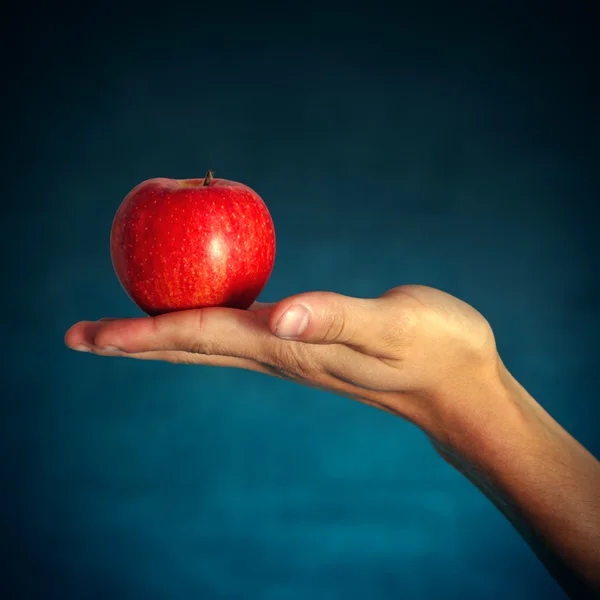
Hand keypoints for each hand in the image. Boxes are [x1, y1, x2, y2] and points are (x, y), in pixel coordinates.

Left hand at [65, 285, 500, 442]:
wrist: (460, 386)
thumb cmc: (437, 350)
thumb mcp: (392, 328)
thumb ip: (335, 319)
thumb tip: (277, 317)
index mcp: (286, 346)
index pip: (197, 337)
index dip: (141, 333)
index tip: (86, 335)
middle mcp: (278, 353)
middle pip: (189, 349)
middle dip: (133, 342)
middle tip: (81, 338)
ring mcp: (291, 353)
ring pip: (210, 345)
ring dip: (162, 336)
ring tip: (125, 330)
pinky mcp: (307, 347)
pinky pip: (240, 333)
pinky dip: (205, 324)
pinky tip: (202, 315)